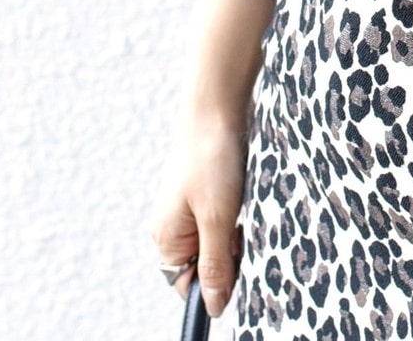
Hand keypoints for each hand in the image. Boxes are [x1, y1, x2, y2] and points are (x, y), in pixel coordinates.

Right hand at [150, 119, 245, 318]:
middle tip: (243, 228)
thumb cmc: (211, 159)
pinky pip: (225, 214)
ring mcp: (189, 206)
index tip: (240, 265)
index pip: (188, 285)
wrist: (216, 105)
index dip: (216, 282)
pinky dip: (239, 210)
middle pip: (206, 262)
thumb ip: (215, 264)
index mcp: (166, 238)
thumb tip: (212, 308)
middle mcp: (173, 226)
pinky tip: (246, 192)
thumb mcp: (217, 217)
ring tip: (243, 204)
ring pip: (219, 237)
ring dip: (237, 230)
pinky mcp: (207, 189)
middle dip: (230, 253)